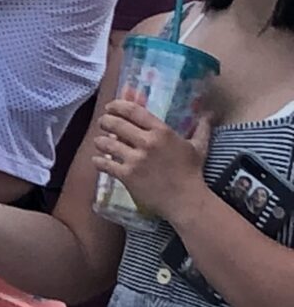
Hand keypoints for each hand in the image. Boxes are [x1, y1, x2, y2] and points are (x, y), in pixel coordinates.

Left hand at [91, 101, 211, 221]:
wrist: (186, 200)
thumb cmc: (192, 172)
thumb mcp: (198, 147)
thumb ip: (201, 129)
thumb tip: (209, 114)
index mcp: (162, 132)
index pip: (133, 111)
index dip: (117, 106)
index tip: (110, 108)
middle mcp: (147, 142)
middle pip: (115, 124)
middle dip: (105, 122)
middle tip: (103, 123)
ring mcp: (135, 159)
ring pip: (106, 143)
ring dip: (100, 141)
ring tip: (100, 142)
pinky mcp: (127, 175)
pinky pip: (104, 164)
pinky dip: (98, 161)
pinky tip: (98, 160)